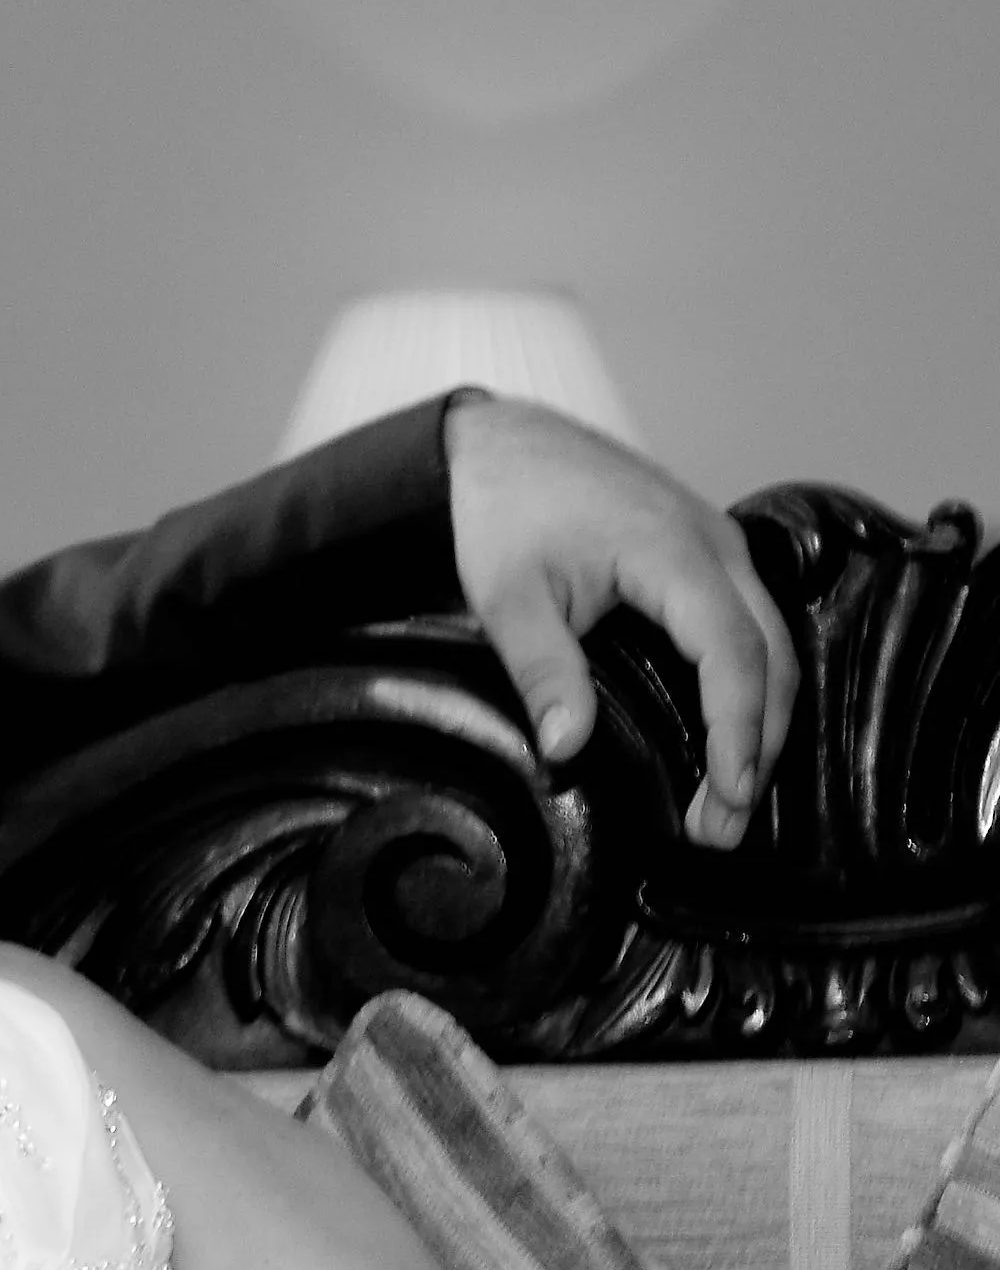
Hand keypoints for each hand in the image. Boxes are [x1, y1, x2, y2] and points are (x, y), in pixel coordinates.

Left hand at [445, 394, 796, 848]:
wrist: (496, 443)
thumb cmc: (500, 508)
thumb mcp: (506, 595)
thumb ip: (542, 669)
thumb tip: (567, 749)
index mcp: (675, 553)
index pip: (733, 655)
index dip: (738, 733)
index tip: (728, 798)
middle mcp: (717, 546)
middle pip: (772, 658)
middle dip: (758, 747)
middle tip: (722, 827)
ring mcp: (719, 546)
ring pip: (773, 643)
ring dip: (759, 721)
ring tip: (728, 798)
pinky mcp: (706, 554)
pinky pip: (751, 624)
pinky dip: (750, 684)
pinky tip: (726, 733)